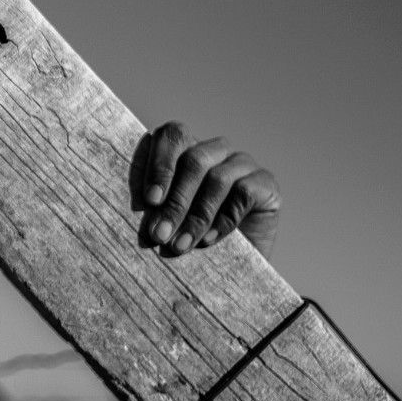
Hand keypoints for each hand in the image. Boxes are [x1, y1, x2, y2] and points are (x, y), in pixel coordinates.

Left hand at [131, 121, 280, 260]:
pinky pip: (243, 193)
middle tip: (159, 234)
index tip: (150, 200)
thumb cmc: (188, 236)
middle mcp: (215, 150)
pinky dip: (223, 219)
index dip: (160, 164)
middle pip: (194, 160)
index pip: (172, 136)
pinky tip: (208, 240)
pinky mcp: (265, 183)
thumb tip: (136, 209)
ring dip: (196, 216)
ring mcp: (243, 164)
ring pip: (218, 178)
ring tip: (179, 245)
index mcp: (185, 149)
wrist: (231, 265)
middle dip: (175, 201)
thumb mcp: (165, 218)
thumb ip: (152, 206)